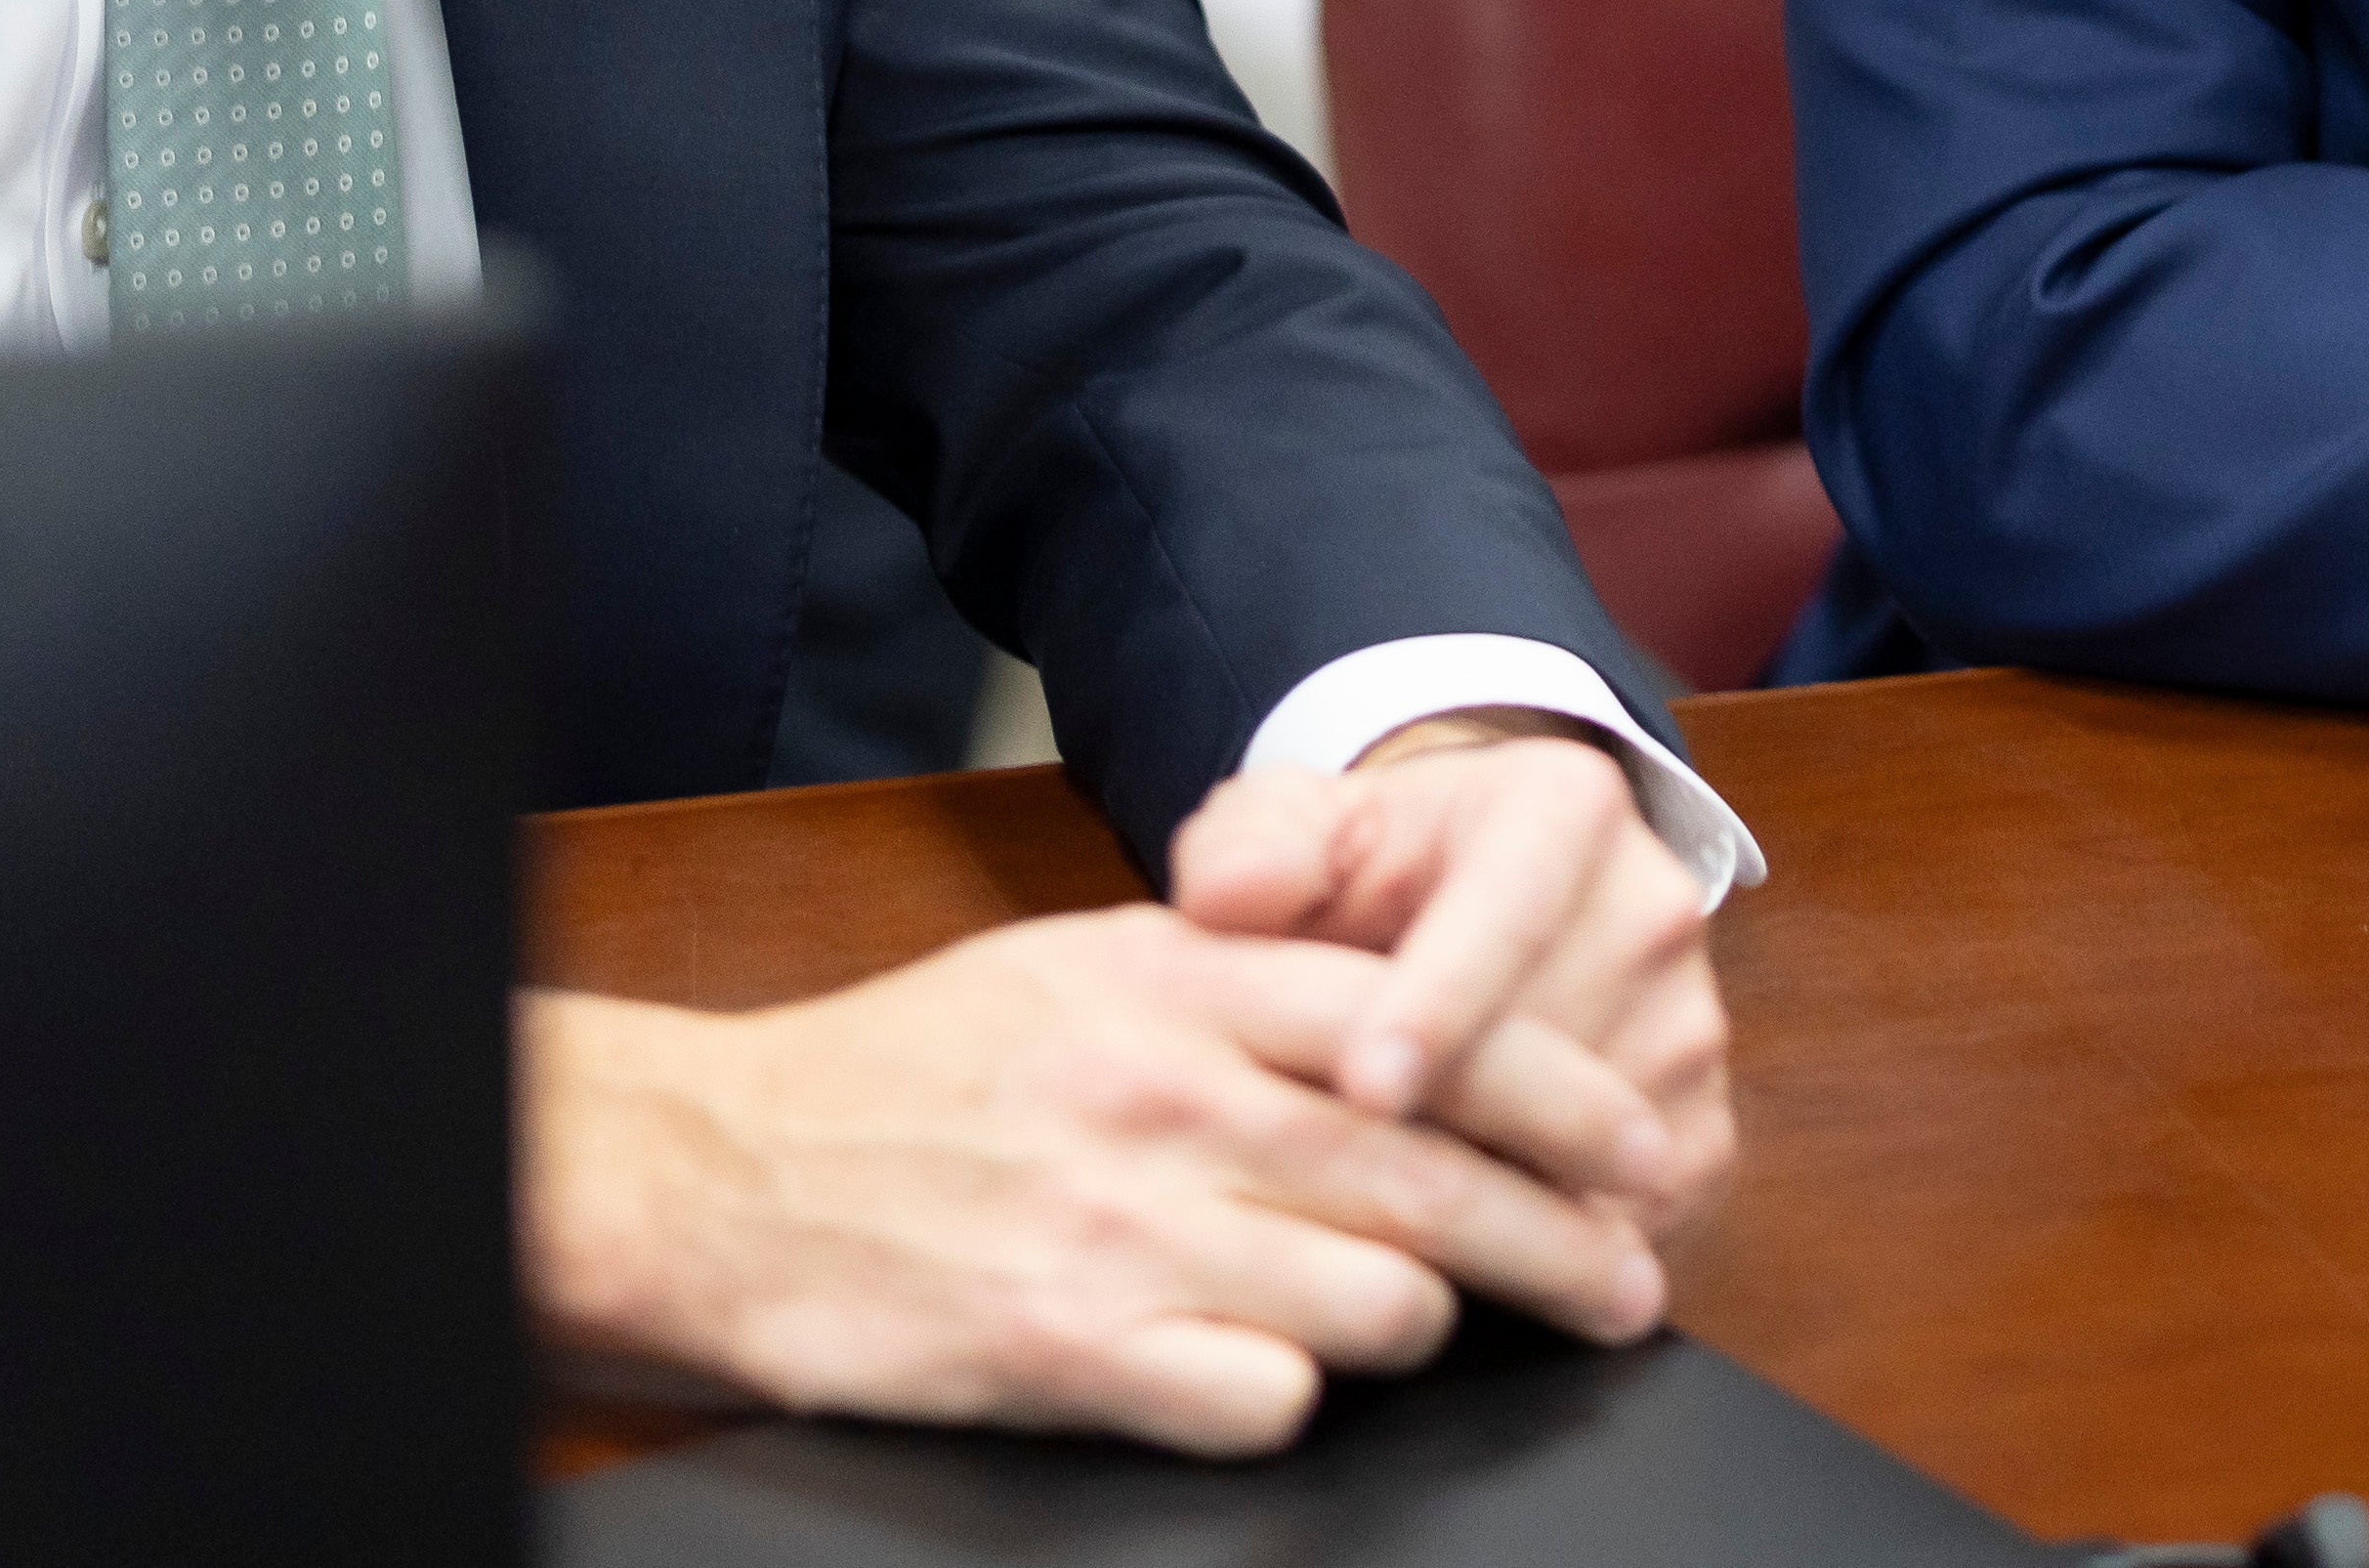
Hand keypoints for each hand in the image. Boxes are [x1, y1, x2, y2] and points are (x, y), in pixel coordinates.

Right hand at [515, 909, 1687, 1455]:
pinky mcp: (1072, 1351)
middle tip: (1630, 1282)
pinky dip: (1292, 1396)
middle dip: (1561, 1238)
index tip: (1640, 1146)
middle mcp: (1172, 1097)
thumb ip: (1246, 979)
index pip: (1433, 1025)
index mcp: (1184, 981)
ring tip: (1420, 1325)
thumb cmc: (915, 1069)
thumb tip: (1416, 1013)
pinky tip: (1272, 1375)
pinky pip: (1265, 1400)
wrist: (727, 1172)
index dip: (1563, 1093)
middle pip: (1434, 1176)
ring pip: (1374, 1301)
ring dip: (1420, 1324)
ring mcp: (1126, 1229)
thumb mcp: (1085, 968)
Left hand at [1165, 718, 1732, 1239]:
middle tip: (1324, 1196)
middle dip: (1442, 1130)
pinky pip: (1631, 1220)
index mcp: (1568, 810)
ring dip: (1487, 1201)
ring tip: (1372, 1229)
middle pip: (1556, 1050)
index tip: (1363, 1092)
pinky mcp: (1701, 1125)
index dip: (1435, 1008)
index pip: (1509, 913)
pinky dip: (1542, 1257)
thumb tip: (1231, 894)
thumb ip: (1248, 850)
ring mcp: (1692, 1023)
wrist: (1462, 907)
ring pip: (1595, 1149)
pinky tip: (1450, 1264)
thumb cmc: (1362, 878)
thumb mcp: (1291, 831)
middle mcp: (1654, 908)